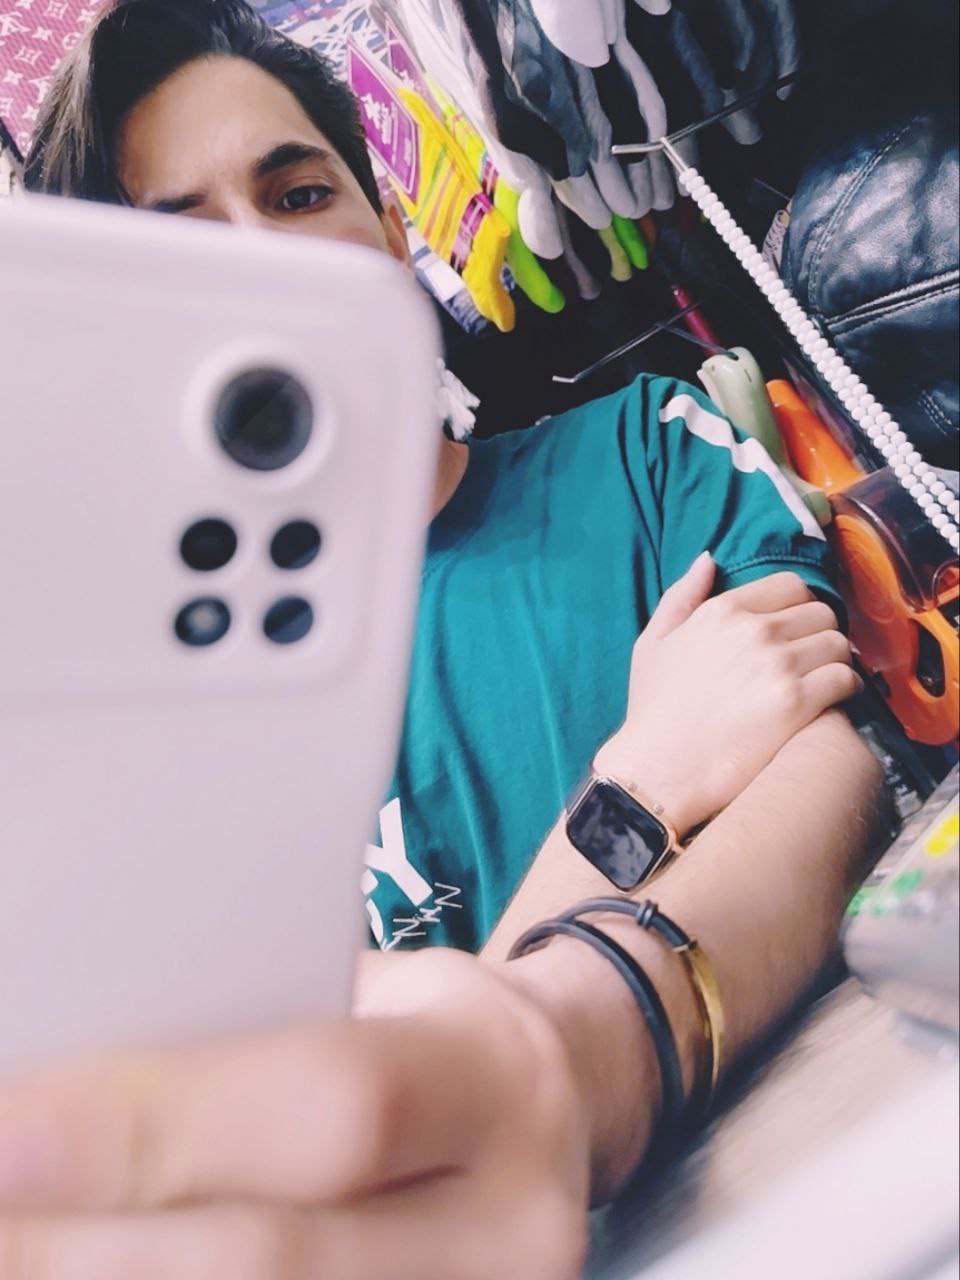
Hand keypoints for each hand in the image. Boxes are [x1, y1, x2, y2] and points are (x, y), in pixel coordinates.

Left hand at [0, 949, 590, 1279]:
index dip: (146, 1130)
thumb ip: (231, 1044)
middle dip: (88, 1254)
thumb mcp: (355, 995)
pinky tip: (82, 1279)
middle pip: (283, 1263)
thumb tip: (45, 1093)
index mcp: (489, 1079)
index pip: (330, 1105)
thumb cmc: (408, 1032)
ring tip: (14, 1252)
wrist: (533, 1111)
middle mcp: (512, 1224)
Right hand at [594, 553, 860, 833]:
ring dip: (836, 661)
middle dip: (821, 633)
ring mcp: (778, 665)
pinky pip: (845, 679)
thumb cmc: (654, 710)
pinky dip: (846, 688)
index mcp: (723, 610)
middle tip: (813, 658)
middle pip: (822, 612)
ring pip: (839, 644)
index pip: (791, 585)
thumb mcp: (653, 643)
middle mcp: (754, 630)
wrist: (659, 769)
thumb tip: (709, 559)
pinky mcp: (797, 702)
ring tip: (823, 680)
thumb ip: (681, 596)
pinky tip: (832, 700)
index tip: (796, 630)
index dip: (799, 607)